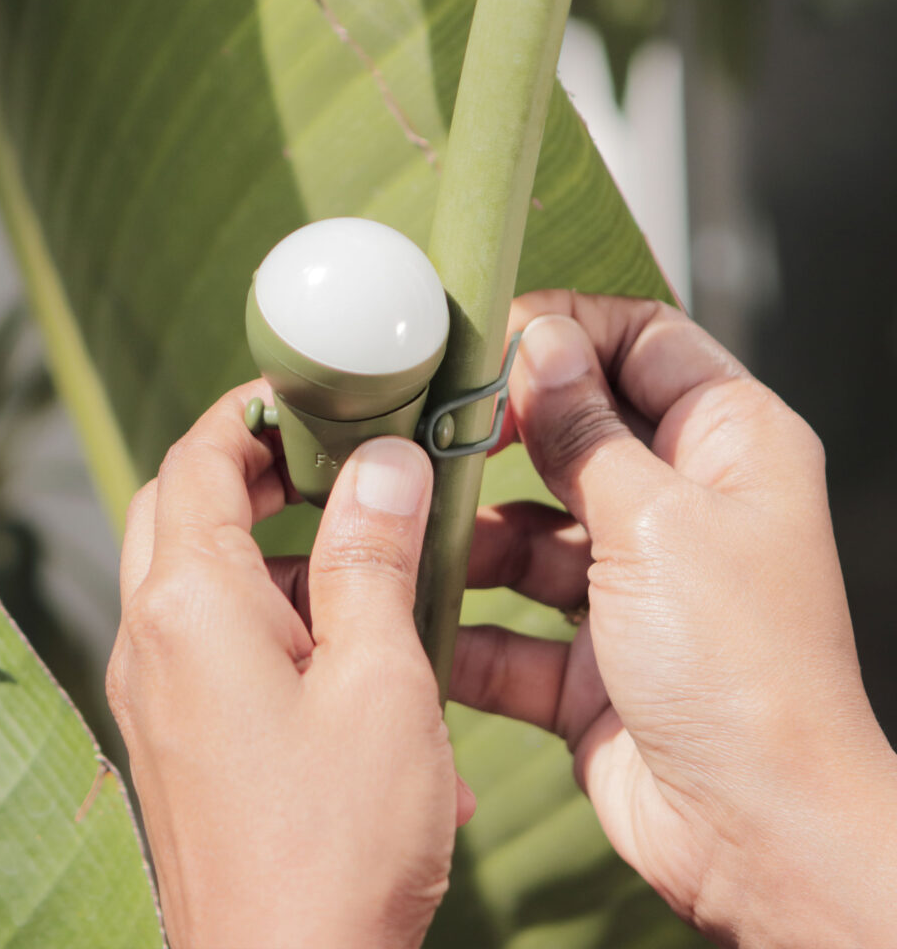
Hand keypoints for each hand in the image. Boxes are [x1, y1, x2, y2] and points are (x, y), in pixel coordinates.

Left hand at [107, 382, 472, 948]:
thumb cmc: (337, 839)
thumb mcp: (378, 679)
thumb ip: (372, 558)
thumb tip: (384, 464)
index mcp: (190, 605)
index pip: (198, 459)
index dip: (253, 412)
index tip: (313, 393)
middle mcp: (153, 639)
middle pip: (182, 508)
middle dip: (255, 471)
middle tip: (337, 461)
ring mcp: (157, 691)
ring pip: (197, 574)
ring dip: (272, 546)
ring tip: (364, 556)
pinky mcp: (178, 733)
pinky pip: (212, 640)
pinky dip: (273, 615)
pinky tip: (356, 657)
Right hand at [450, 291, 896, 947]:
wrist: (752, 836)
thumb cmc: (741, 669)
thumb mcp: (656, 522)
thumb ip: (585, 431)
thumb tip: (540, 344)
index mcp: (727, 447)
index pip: (644, 343)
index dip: (568, 330)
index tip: (491, 338)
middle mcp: (679, 506)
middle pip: (573, 434)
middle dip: (501, 435)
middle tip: (429, 432)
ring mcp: (630, 582)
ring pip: (530, 530)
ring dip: (473, 535)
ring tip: (414, 532)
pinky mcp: (586, 653)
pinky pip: (512, 621)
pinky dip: (469, 624)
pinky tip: (420, 617)